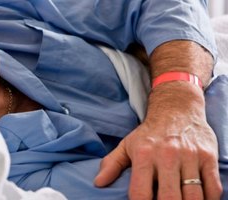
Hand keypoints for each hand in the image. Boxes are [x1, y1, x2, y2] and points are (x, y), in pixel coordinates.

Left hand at [94, 104, 221, 198]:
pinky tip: (198, 199)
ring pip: (193, 197)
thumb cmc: (149, 133)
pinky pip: (213, 188)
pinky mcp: (208, 157)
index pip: (141, 194)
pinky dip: (208, 199)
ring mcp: (190, 156)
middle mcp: (167, 156)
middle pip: (169, 199)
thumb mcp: (127, 145)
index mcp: (144, 155)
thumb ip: (112, 164)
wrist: (177, 109)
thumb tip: (98, 183)